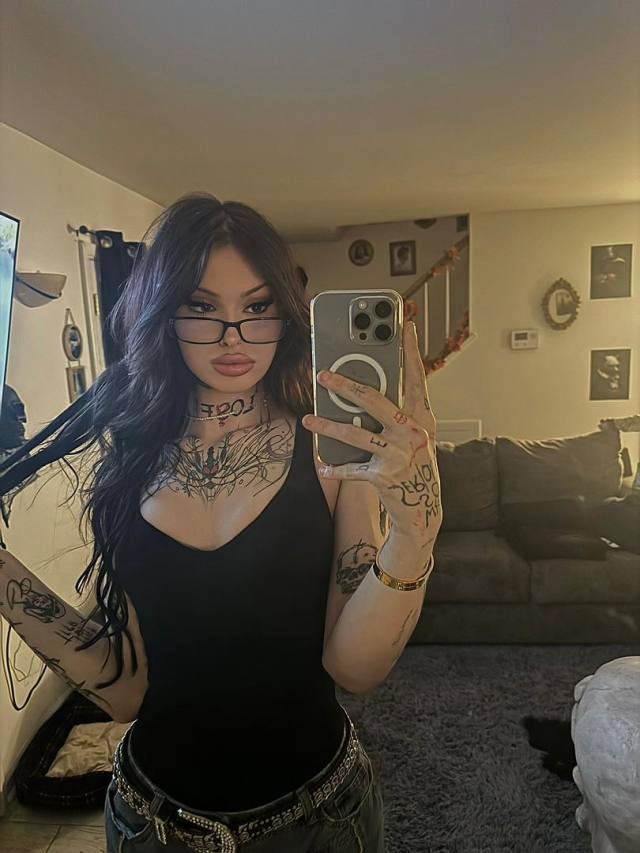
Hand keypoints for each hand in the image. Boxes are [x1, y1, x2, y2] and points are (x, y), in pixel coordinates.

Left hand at [301, 321, 441, 548]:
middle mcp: (413, 434)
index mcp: (422, 418)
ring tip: (308, 419)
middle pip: (375, 401)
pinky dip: (334, 468)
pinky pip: (352, 468)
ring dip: (327, 426)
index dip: (410, 350)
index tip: (403, 324)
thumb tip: (361, 391)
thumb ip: (396, 413)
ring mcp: (398, 455)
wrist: (423, 510)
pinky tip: (320, 465)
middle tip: (323, 374)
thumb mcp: (413, 436)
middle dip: (346, 385)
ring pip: (355, 433)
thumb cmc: (414, 465)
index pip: (416, 378)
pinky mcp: (383, 476)